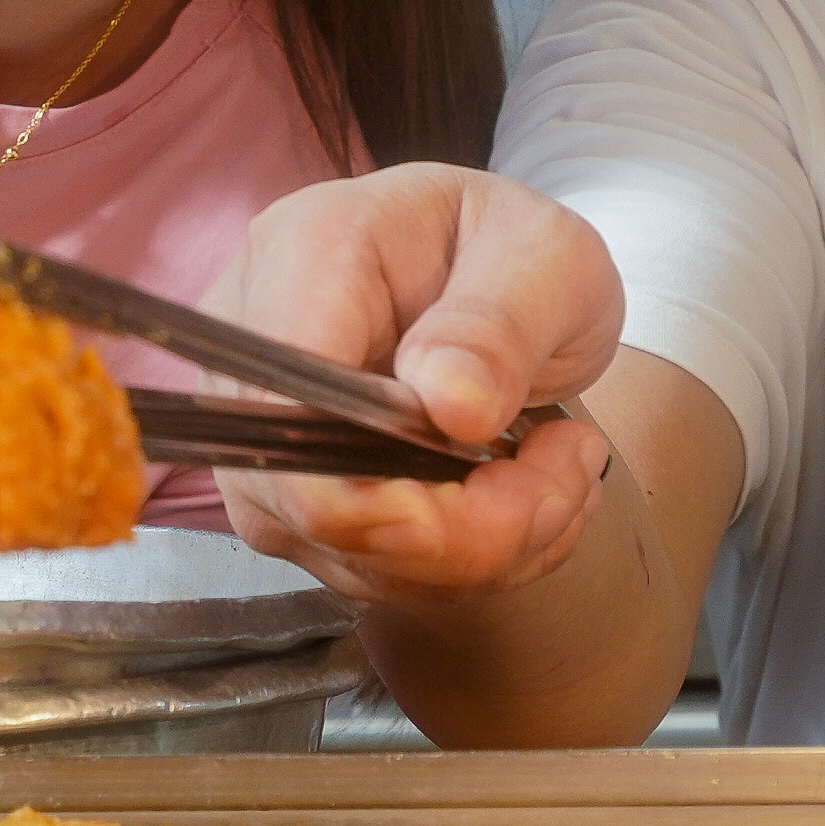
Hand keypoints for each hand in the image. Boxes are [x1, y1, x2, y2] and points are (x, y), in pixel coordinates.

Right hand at [201, 167, 621, 605]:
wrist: (508, 286)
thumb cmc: (517, 252)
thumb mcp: (546, 258)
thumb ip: (497, 325)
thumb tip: (449, 406)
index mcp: (303, 258)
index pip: (284, 408)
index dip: (367, 492)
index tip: (497, 499)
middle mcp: (253, 357)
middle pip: (316, 504)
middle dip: (466, 528)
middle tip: (571, 466)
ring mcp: (265, 440)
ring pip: (350, 556)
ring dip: (483, 548)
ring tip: (561, 468)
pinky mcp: (294, 505)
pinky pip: (375, 573)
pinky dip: (469, 562)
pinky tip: (523, 500)